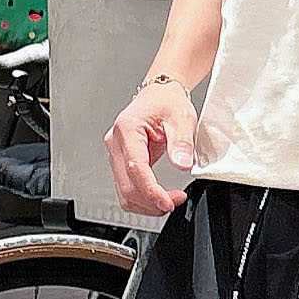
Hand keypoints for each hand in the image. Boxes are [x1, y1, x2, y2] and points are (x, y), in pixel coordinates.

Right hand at [108, 80, 197, 215]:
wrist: (160, 95)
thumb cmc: (167, 102)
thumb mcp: (182, 118)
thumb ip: (182, 142)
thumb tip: (182, 164)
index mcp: (127, 129)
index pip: (135, 168)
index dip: (151, 191)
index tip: (168, 202)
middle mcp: (116, 143)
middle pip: (126, 186)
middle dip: (151, 201)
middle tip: (175, 201)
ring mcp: (116, 154)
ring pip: (124, 192)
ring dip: (147, 204)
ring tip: (170, 200)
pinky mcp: (121, 162)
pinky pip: (128, 187)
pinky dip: (144, 197)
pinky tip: (160, 196)